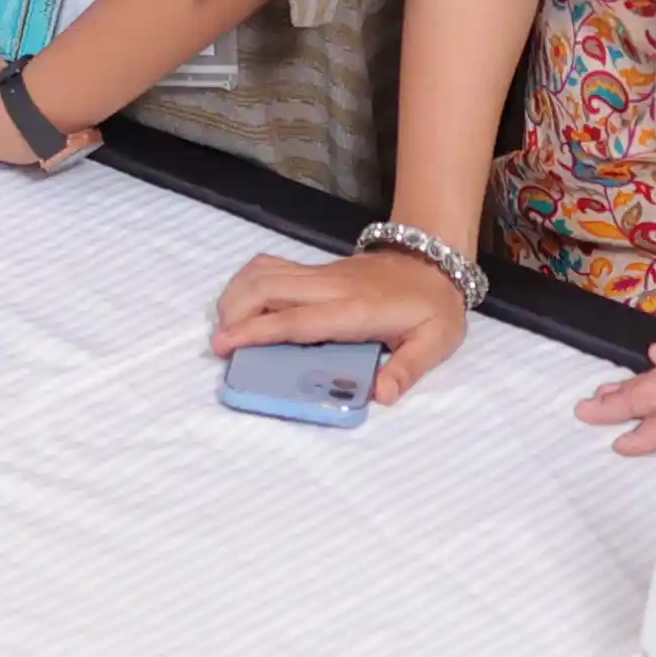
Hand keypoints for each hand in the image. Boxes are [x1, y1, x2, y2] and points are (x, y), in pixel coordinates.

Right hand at [210, 244, 469, 405]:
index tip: (226, 344)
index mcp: (355, 310)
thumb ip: (407, 369)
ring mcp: (320, 274)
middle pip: (267, 288)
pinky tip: (243, 306)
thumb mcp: (435, 343)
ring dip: (236, 296)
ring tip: (226, 328)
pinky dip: (247, 283)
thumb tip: (381, 396)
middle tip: (221, 346)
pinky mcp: (315, 270)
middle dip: (234, 313)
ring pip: (263, 272)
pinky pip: (270, 268)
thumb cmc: (434, 307)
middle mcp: (330, 287)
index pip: (297, 320)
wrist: (434, 260)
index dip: (258, 331)